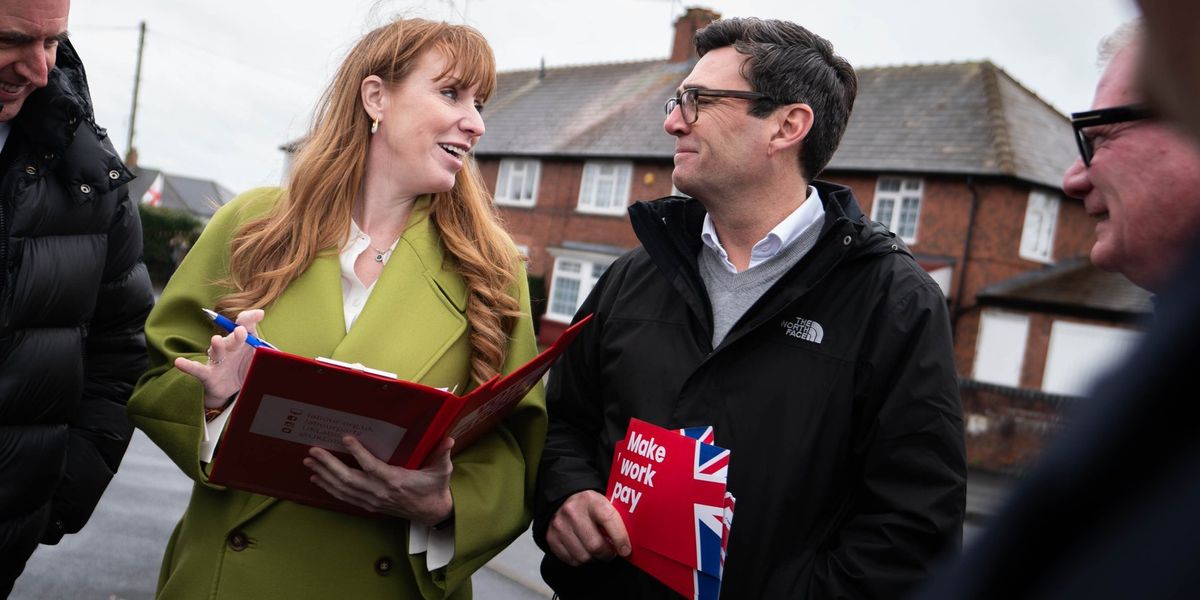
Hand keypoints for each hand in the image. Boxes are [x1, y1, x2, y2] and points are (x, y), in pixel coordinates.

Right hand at [174, 309, 264, 408]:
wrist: (232, 388)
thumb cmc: (246, 367)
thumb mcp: (260, 358)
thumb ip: (267, 349)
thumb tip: (268, 328)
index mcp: (243, 341)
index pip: (246, 326)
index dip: (250, 319)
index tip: (258, 315)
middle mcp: (229, 347)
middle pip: (232, 338)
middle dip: (236, 335)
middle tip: (240, 331)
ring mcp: (218, 360)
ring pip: (216, 351)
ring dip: (217, 346)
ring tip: (215, 339)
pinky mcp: (208, 374)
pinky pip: (197, 369)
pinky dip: (188, 366)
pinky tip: (179, 362)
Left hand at [304, 435, 454, 524]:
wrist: (431, 513)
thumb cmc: (435, 488)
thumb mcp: (442, 471)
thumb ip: (442, 455)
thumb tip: (449, 440)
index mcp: (396, 481)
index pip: (373, 467)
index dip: (358, 453)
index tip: (346, 438)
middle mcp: (380, 492)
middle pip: (349, 479)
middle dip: (329, 465)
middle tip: (313, 451)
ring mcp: (372, 501)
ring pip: (343, 489)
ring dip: (324, 475)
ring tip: (309, 462)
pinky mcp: (369, 505)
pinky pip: (344, 497)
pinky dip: (329, 488)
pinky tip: (317, 479)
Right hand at [546, 490, 629, 565]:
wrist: (563, 498)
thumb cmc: (590, 505)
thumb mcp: (604, 503)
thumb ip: (616, 519)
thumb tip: (628, 543)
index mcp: (592, 500)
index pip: (609, 520)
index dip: (620, 538)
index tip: (626, 549)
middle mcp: (573, 511)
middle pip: (595, 545)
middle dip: (607, 554)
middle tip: (611, 553)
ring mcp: (560, 525)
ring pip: (583, 556)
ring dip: (594, 559)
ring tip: (597, 552)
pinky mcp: (551, 537)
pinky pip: (570, 559)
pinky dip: (580, 560)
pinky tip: (584, 551)